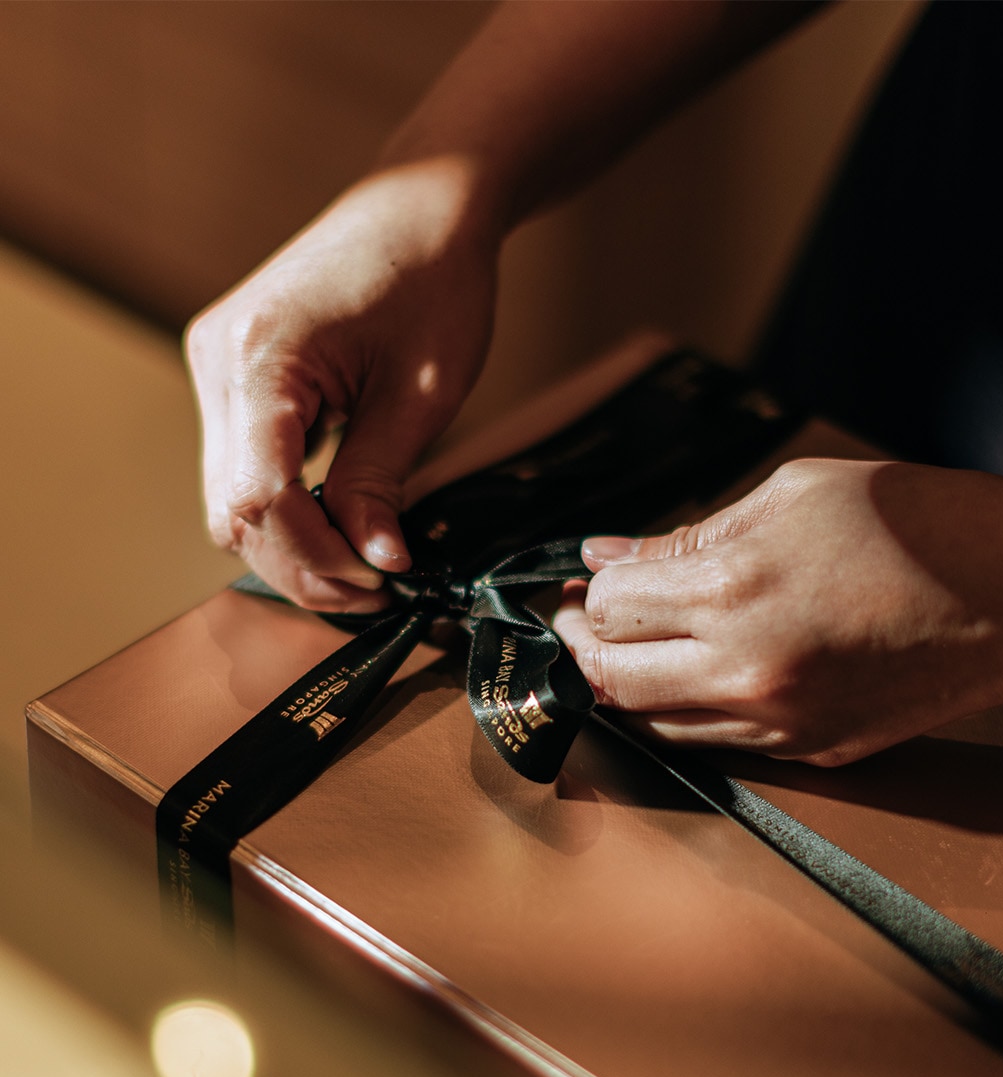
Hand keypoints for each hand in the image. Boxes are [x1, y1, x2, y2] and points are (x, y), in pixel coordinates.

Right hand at [185, 158, 497, 609]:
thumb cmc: (434, 280)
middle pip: (233, 511)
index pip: (260, 497)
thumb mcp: (420, 394)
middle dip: (302, 565)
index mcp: (262, 354)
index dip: (317, 555)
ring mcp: (216, 368)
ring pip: (231, 501)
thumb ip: (380, 481)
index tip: (379, 581)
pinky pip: (242, 470)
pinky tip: (339, 525)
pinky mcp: (231, 379)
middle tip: (375, 592)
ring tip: (364, 566)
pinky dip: (287, 511)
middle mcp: (218, 360)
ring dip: (293, 546)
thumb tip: (373, 563)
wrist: (420, 205)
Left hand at [553, 458, 1002, 764]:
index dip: (582, 593)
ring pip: (653, 725)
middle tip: (579, 621)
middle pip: (610, 679)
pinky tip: (689, 676)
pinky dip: (684, 713)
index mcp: (735, 587)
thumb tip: (608, 557)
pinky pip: (713, 743)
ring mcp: (778, 722)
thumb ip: (689, 534)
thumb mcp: (792, 496)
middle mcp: (746, 669)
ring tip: (629, 648)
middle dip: (581, 646)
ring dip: (627, 686)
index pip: (608, 608)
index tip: (577, 582)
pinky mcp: (809, 753)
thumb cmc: (917, 524)